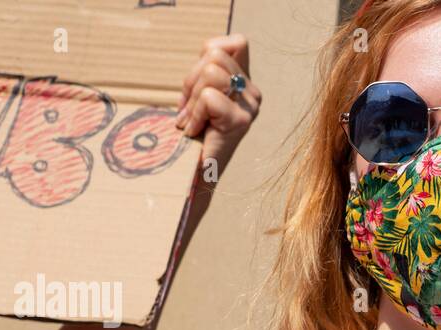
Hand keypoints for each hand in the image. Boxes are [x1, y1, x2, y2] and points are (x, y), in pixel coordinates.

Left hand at [175, 34, 261, 175]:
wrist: (195, 176)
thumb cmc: (192, 137)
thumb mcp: (198, 95)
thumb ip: (205, 72)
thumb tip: (207, 54)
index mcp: (246, 83)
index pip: (236, 42)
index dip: (209, 53)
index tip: (198, 85)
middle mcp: (253, 94)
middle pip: (215, 56)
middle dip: (191, 81)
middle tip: (187, 111)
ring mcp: (251, 107)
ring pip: (211, 72)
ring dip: (191, 99)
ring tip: (191, 122)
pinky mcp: (241, 121)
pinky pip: (209, 97)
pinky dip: (194, 114)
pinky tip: (194, 131)